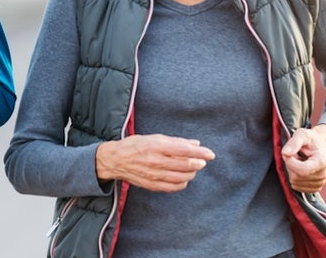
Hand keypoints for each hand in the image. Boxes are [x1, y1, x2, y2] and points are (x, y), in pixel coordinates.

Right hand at [95, 134, 215, 191]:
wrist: (115, 160)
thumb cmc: (136, 145)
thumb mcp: (155, 137)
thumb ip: (176, 141)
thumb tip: (196, 144)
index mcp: (156, 146)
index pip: (184, 150)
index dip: (200, 153)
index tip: (210, 154)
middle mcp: (155, 161)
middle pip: (185, 165)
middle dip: (198, 163)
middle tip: (202, 161)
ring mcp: (154, 175)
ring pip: (181, 178)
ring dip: (191, 173)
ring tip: (193, 168)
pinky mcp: (152, 185)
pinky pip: (173, 187)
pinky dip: (182, 183)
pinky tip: (184, 178)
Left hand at [282, 124, 325, 192]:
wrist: (318, 145)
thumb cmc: (310, 139)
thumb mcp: (301, 134)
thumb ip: (293, 142)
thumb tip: (285, 153)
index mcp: (322, 162)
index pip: (302, 170)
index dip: (290, 162)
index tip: (287, 153)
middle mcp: (323, 174)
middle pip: (297, 177)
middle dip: (290, 165)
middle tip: (294, 155)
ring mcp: (320, 183)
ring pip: (295, 182)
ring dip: (291, 171)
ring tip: (298, 161)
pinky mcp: (315, 188)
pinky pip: (297, 187)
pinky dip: (294, 178)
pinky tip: (299, 168)